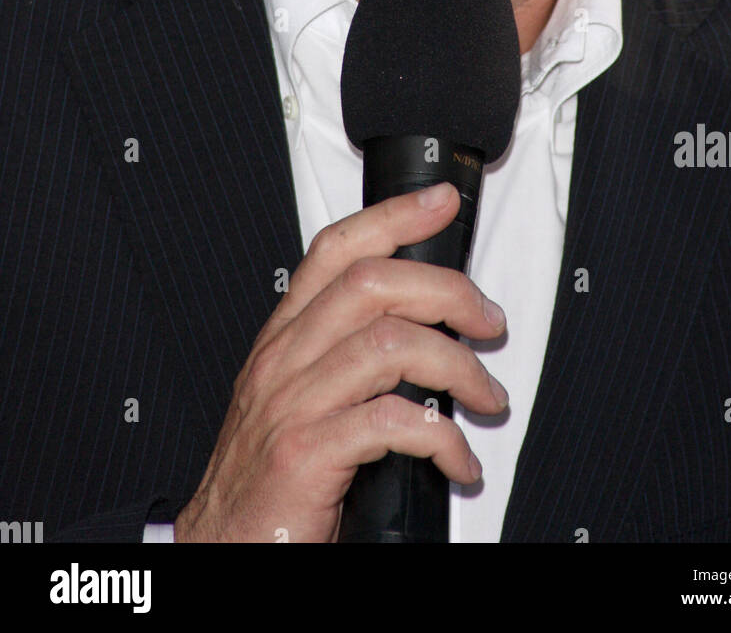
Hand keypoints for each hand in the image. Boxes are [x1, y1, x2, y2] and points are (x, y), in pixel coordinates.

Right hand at [174, 183, 507, 542]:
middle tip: (486, 321)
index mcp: (284, 339)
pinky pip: (392, 422)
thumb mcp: (299, 397)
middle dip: (446, 291)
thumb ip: (344, 355)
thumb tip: (423, 325)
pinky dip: (441, 437)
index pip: (336, 250)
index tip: (440, 204)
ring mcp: (292, 404)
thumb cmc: (269, 477)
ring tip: (484, 396)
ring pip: (389, 344)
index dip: (392, 216)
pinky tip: (458, 459)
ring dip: (457, 366)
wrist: (223, 547)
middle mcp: (284, 360)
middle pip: (372, 284)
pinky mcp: (305, 455)